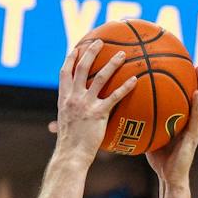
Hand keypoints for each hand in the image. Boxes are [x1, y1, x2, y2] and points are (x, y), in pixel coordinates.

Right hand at [48, 42, 138, 163]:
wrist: (70, 155)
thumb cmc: (69, 145)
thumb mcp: (65, 127)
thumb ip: (67, 118)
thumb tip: (62, 123)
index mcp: (64, 98)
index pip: (65, 73)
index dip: (70, 59)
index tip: (76, 49)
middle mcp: (73, 97)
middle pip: (82, 68)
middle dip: (91, 52)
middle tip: (100, 41)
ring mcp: (85, 104)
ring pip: (100, 77)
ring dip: (112, 63)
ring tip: (123, 54)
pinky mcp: (98, 113)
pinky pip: (114, 96)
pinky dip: (125, 87)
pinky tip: (135, 80)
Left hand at [146, 71, 197, 186]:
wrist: (170, 178)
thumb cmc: (161, 161)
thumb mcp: (151, 137)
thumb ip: (144, 124)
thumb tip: (126, 110)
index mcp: (182, 122)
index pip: (185, 99)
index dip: (186, 84)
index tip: (182, 67)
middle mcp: (191, 123)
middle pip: (196, 96)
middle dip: (196, 79)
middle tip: (193, 61)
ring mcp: (194, 129)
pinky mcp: (194, 137)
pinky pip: (196, 118)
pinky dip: (197, 104)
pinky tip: (196, 92)